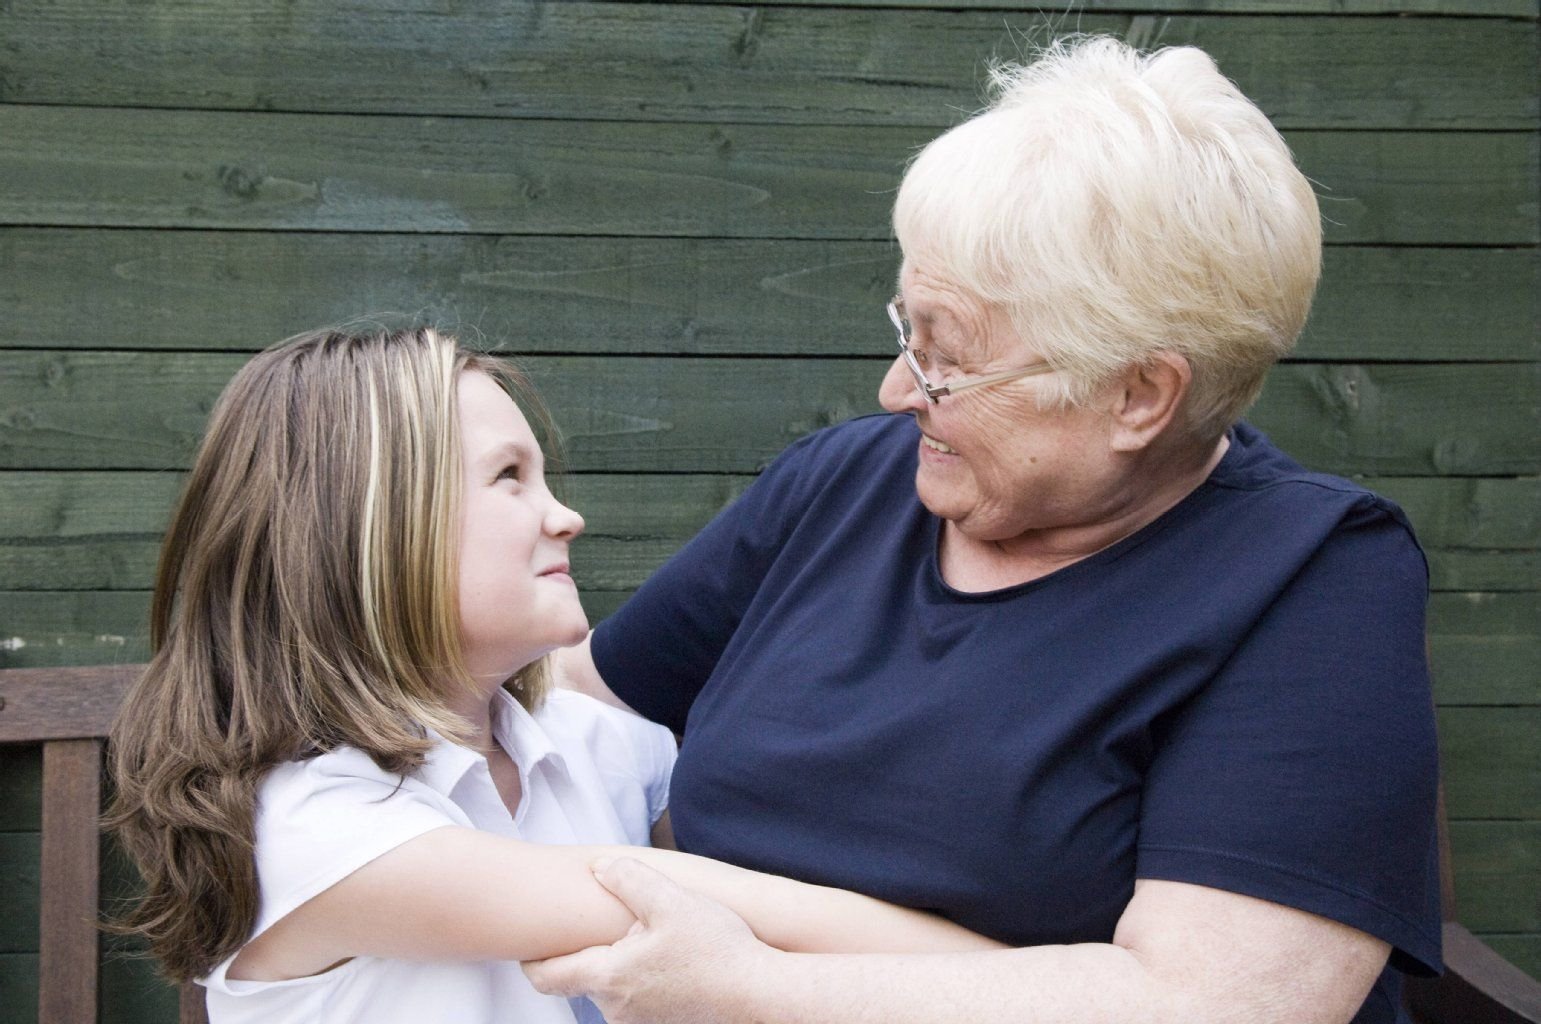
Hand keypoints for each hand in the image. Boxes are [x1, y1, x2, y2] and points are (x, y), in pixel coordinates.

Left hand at [523, 856, 772, 1023]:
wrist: (761, 996)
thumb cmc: (718, 950)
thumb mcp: (671, 901)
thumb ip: (628, 879)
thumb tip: (599, 869)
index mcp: (609, 977)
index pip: (547, 977)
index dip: (531, 960)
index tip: (527, 944)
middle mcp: (617, 1009)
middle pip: (585, 979)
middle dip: (595, 951)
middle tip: (617, 923)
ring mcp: (641, 1023)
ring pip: (616, 989)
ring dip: (625, 965)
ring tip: (657, 938)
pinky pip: (641, 1000)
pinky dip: (647, 979)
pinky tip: (675, 959)